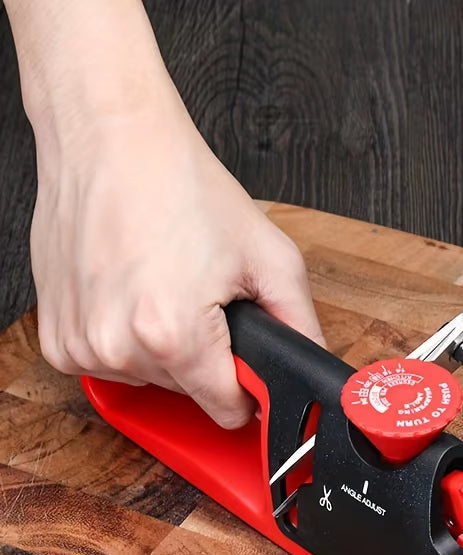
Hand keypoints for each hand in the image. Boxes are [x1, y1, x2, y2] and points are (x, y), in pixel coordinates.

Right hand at [7, 0, 322, 428]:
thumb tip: (310, 366)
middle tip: (201, 298)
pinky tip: (133, 293)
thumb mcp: (269, 256)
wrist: (110, 140)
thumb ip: (300, 325)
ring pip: (151, 380)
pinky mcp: (58, 339)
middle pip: (190, 393)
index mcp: (175, 335)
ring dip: (165, 347)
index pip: (227, 411)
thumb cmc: (181, 186)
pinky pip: (109, 366)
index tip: (243, 356)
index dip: (245, 386)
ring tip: (165, 286)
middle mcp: (120, 349)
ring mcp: (82, 346)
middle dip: (206, 356)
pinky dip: (126, 340)